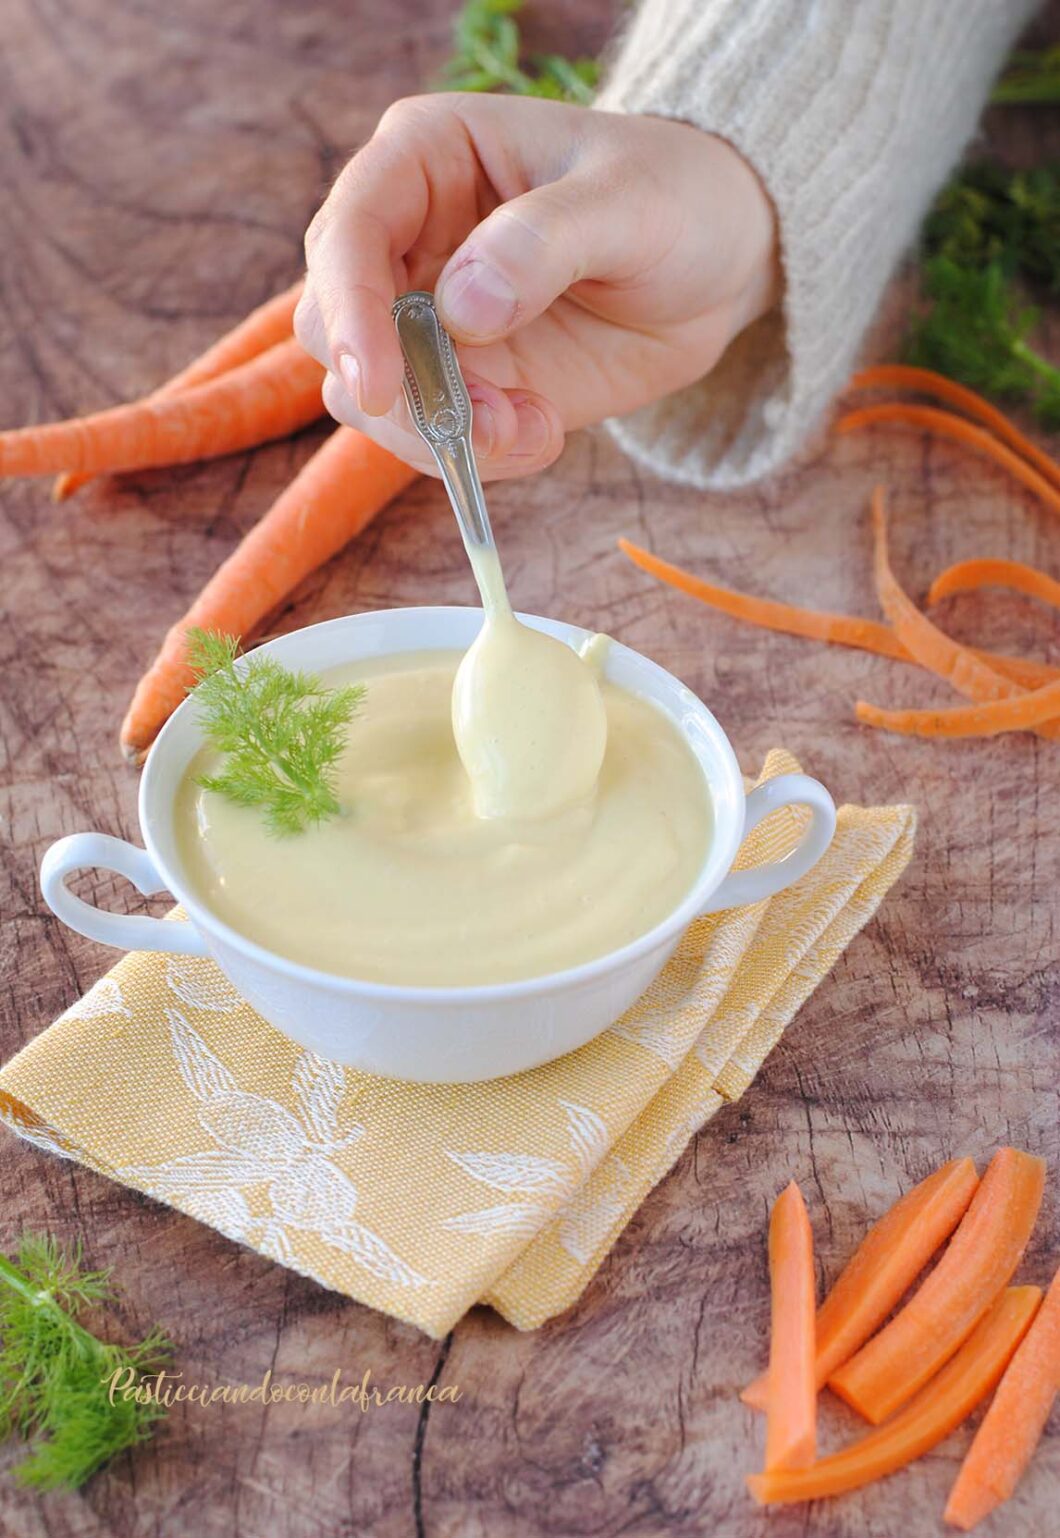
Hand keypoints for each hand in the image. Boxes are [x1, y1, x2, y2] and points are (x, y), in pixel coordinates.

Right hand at [295, 93, 778, 479]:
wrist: (719, 264)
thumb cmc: (675, 198)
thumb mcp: (629, 202)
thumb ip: (545, 241)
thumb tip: (459, 305)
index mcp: (426, 159)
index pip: (347, 233)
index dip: (350, 308)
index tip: (381, 382)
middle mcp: (407, 240)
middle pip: (334, 327)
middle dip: (397, 391)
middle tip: (483, 420)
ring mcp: (427, 320)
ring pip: (371, 400)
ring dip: (438, 436)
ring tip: (531, 428)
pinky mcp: (462, 383)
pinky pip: (431, 438)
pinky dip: (477, 456)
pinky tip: (542, 433)